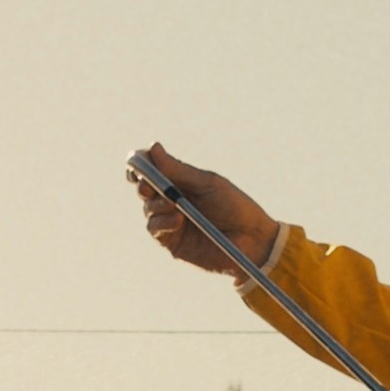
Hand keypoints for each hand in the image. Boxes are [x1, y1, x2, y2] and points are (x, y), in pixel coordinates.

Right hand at [130, 143, 280, 277]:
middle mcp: (172, 201)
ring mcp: (170, 222)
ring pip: (148, 209)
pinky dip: (162, 222)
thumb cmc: (235, 207)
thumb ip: (178, 170)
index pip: (153, 171)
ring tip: (174, 205)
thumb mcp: (207, 183)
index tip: (137, 159)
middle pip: (144, 188)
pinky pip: (154, 229)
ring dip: (156, 204)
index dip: (141, 165)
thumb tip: (152, 148)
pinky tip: (178, 220)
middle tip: (150, 185)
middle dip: (144, 184)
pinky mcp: (171, 242)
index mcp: (181, 182)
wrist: (252, 239)